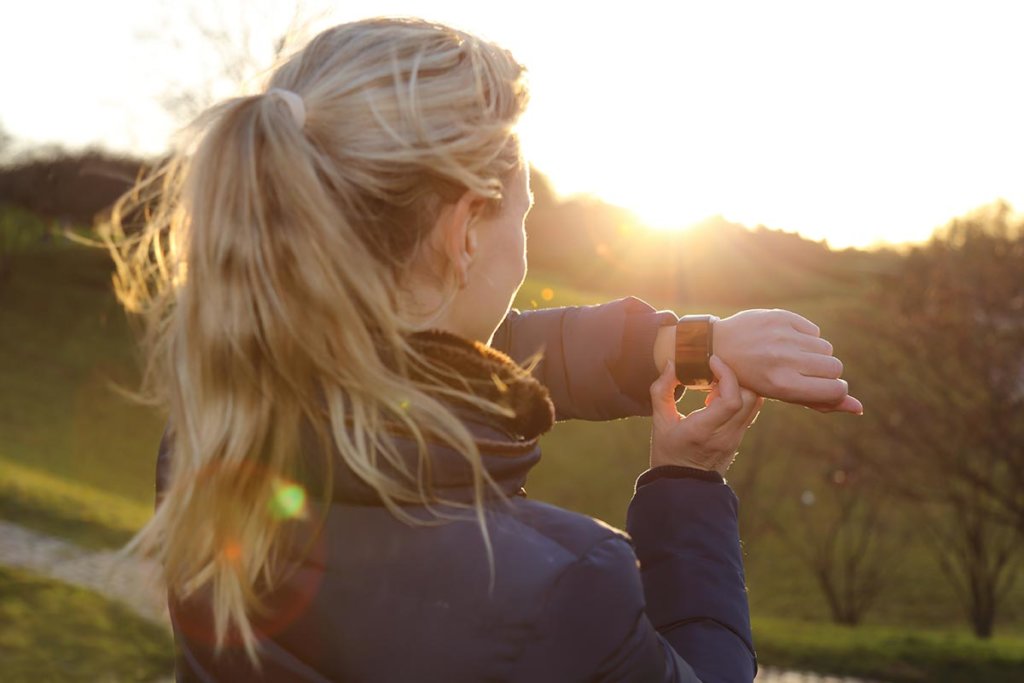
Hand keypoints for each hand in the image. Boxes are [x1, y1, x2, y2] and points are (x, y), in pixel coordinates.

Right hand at [649, 356, 763, 474]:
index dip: (727, 375)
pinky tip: (718, 397)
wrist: (682, 484)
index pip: (731, 400)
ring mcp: (735, 438)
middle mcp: (725, 435)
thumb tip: (671, 363)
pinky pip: (750, 411)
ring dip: (740, 386)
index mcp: (703, 431)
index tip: (712, 361)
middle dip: (735, 377)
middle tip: (714, 372)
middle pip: (750, 397)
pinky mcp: (739, 438)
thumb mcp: (659, 421)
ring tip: (715, 385)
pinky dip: (740, 397)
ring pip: (755, 403)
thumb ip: (662, 390)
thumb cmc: (667, 451)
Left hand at [714, 309, 862, 413]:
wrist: (717, 347)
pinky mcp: (781, 317)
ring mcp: (782, 336)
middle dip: (826, 372)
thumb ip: (820, 402)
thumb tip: (858, 407)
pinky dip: (806, 337)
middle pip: (835, 367)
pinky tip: (786, 341)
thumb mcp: (781, 395)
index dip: (836, 390)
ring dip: (815, 353)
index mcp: (783, 385)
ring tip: (793, 357)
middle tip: (805, 372)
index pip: (835, 389)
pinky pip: (813, 330)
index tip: (824, 388)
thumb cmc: (753, 378)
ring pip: (826, 347)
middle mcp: (784, 360)